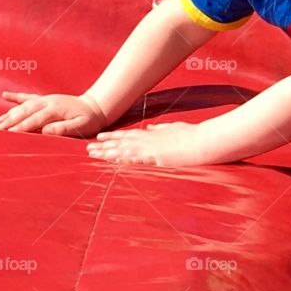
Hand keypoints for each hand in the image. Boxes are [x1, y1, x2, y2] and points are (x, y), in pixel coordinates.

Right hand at [0, 91, 106, 137]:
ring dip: (10, 112)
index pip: (37, 118)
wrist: (94, 106)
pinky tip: (4, 96)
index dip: (24, 125)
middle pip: (27, 110)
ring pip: (24, 105)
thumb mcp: (81, 125)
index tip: (11, 132)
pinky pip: (28, 97)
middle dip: (11, 120)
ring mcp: (45, 99)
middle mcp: (48, 102)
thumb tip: (46, 131)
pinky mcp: (44, 99)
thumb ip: (64, 128)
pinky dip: (16, 97)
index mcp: (57, 109)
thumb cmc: (89, 119)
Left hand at [86, 122, 203, 167]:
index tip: (98, 138)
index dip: (112, 137)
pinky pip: (137, 159)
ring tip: (94, 155)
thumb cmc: (191, 135)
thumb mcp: (173, 128)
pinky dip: (124, 160)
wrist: (202, 140)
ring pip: (124, 150)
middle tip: (88, 148)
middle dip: (104, 146)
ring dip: (108, 153)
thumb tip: (151, 128)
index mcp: (151, 134)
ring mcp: (151, 148)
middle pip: (121, 142)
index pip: (127, 136)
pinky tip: (114, 162)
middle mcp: (148, 140)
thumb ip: (160, 129)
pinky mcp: (157, 157)